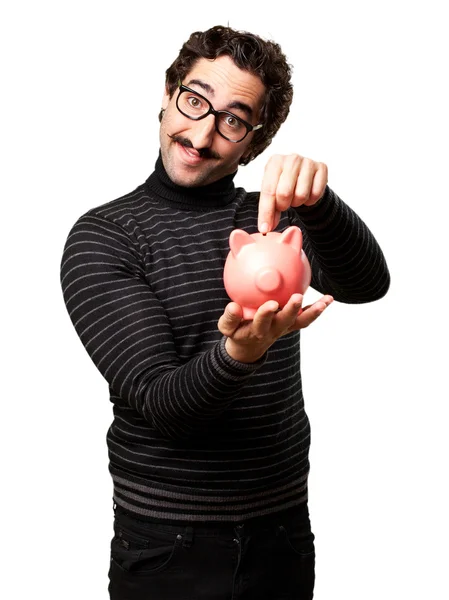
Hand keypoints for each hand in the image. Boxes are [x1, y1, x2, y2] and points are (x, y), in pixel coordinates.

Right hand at [218, 293, 333, 363]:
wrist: (248, 346)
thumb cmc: (237, 332)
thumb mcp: (227, 328)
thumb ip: (229, 318)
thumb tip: (233, 306)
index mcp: (257, 330)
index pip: (262, 323)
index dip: (266, 314)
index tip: (271, 304)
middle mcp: (274, 330)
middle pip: (285, 321)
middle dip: (292, 310)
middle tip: (297, 297)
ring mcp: (285, 328)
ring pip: (301, 322)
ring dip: (313, 312)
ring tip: (325, 301)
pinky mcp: (292, 325)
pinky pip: (306, 318)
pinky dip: (317, 309)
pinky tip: (328, 299)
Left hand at [258, 154, 327, 232]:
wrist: (304, 175)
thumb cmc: (284, 183)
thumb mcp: (272, 193)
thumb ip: (268, 210)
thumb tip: (266, 228)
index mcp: (274, 162)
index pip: (268, 190)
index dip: (266, 212)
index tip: (265, 228)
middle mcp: (291, 159)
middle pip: (284, 193)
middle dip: (283, 205)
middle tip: (284, 204)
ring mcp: (308, 162)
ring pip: (301, 195)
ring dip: (297, 202)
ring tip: (295, 197)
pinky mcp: (322, 168)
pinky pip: (316, 194)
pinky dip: (310, 200)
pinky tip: (307, 194)